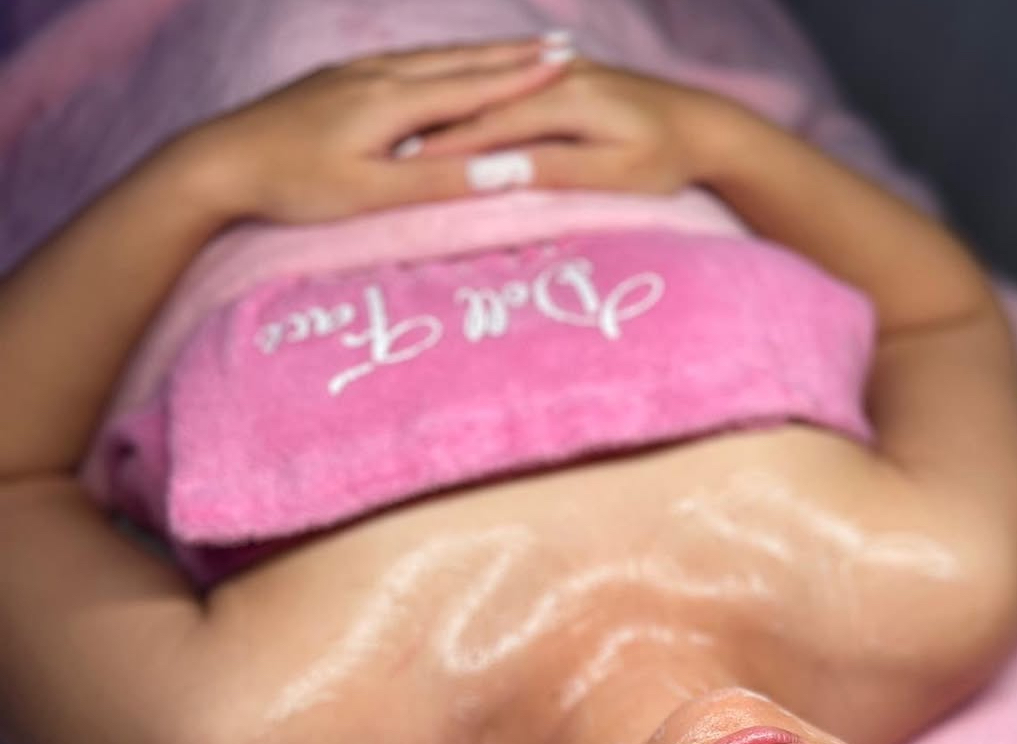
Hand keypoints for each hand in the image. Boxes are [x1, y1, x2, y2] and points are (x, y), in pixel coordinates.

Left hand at [180, 36, 574, 222]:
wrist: (219, 160)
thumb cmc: (295, 185)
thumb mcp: (373, 193)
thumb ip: (440, 179)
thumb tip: (507, 170)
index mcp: (393, 101)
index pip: (474, 85)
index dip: (523, 76)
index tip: (566, 63)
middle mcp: (378, 75)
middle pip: (459, 61)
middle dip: (512, 55)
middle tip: (560, 47)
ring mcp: (355, 72)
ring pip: (433, 57)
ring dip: (480, 54)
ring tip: (517, 50)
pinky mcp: (336, 80)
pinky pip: (405, 62)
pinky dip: (441, 60)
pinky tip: (444, 63)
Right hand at [402, 52, 740, 193]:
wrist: (704, 124)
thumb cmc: (665, 159)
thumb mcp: (616, 174)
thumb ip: (557, 170)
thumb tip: (498, 172)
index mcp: (566, 100)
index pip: (488, 124)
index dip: (441, 146)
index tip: (396, 166)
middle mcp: (559, 78)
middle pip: (480, 104)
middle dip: (430, 128)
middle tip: (377, 152)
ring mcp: (562, 75)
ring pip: (490, 96)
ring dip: (446, 116)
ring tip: (398, 137)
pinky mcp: (567, 81)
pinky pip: (508, 95)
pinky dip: (475, 109)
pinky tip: (447, 123)